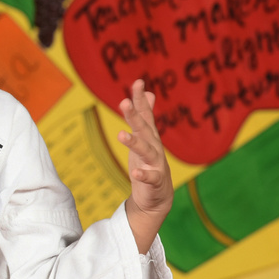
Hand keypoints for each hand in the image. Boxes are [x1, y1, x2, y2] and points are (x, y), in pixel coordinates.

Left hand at [118, 79, 172, 252]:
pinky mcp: (154, 181)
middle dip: (135, 114)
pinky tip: (135, 173)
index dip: (140, 99)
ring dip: (134, 142)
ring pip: (146, 150)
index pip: (145, 114)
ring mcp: (155, 164)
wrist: (158, 195)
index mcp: (149, 136)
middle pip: (144, 128)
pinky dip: (143, 175)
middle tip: (124, 101)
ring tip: (121, 134)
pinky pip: (149, 177)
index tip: (138, 82)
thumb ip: (146, 116)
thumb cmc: (149, 163)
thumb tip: (148, 92)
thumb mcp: (146, 137)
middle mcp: (154, 146)